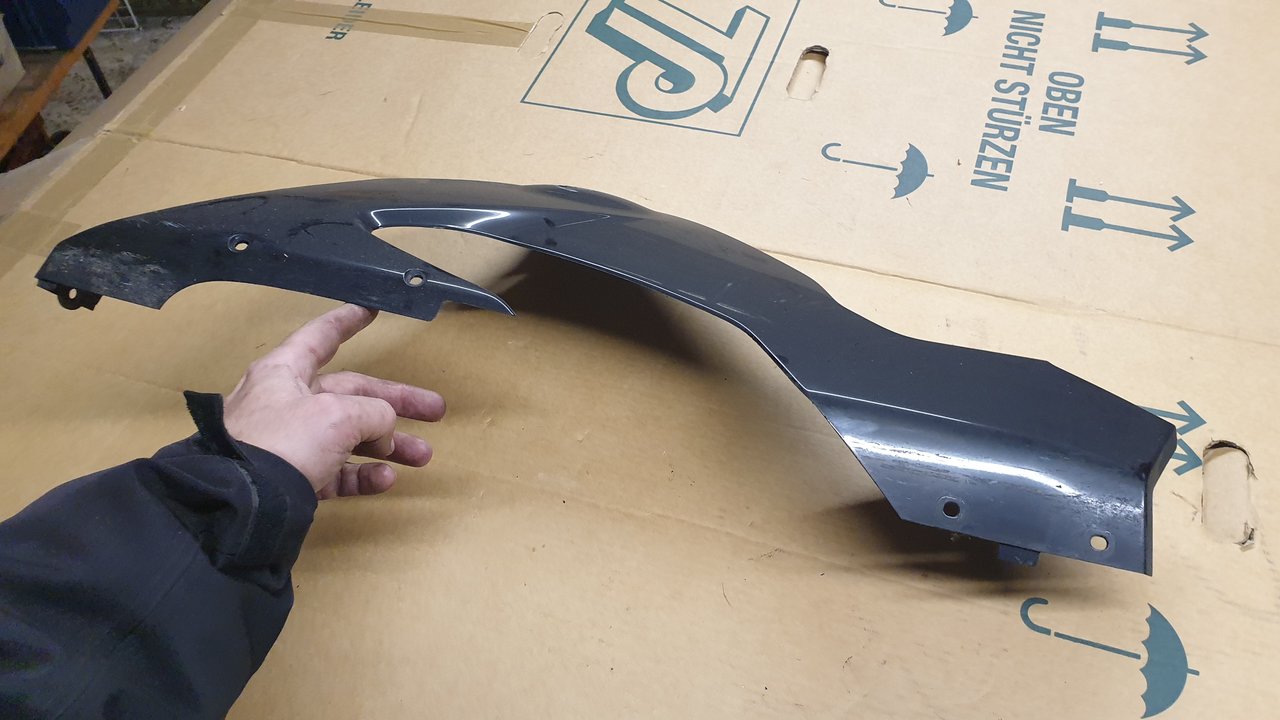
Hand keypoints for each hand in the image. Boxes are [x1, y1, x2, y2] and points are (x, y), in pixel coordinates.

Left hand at [223, 304, 444, 498]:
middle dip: (396, 404)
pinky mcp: (294, 479)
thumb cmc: (281, 444)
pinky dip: (363, 475)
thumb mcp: (337, 415)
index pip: (320, 337)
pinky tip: (386, 480)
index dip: (347, 322)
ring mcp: (290, 444)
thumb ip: (373, 412)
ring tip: (423, 456)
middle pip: (351, 394)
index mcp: (285, 372)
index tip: (371, 310)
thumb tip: (385, 431)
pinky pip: (336, 472)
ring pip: (350, 437)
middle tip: (435, 409)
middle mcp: (286, 403)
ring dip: (389, 446)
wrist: (240, 505)